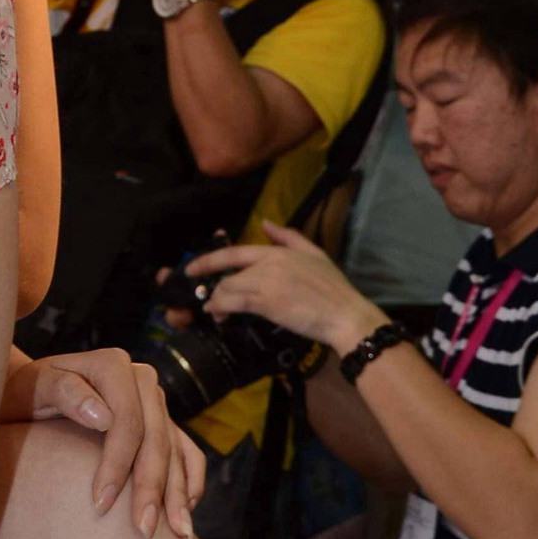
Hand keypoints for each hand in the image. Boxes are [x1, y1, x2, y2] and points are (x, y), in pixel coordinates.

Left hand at [19, 348, 203, 538]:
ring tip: (179, 534)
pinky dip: (189, 480)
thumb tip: (103, 416)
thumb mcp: (33, 388)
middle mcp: (140, 379)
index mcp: (111, 365)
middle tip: (143, 531)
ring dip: (178, 493)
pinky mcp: (162, 422)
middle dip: (152, 487)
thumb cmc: (27, 394)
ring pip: (176, 449)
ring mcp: (155, 401)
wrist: (33, 393)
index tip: (100, 505)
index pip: (126, 421)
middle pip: (156, 438)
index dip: (117, 464)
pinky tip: (185, 510)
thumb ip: (63, 391)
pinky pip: (187, 450)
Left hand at [187, 221, 379, 358]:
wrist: (344, 314)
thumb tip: (265, 222)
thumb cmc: (333, 288)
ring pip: (228, 288)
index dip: (210, 260)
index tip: (193, 268)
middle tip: (207, 299)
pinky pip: (234, 303)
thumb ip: (289, 237)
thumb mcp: (314, 254)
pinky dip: (221, 309)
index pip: (235, 252)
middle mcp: (267, 264)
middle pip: (228, 273)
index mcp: (277, 252)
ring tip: (216, 311)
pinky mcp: (266, 303)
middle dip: (213, 286)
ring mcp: (265, 283)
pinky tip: (219, 316)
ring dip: (217, 301)